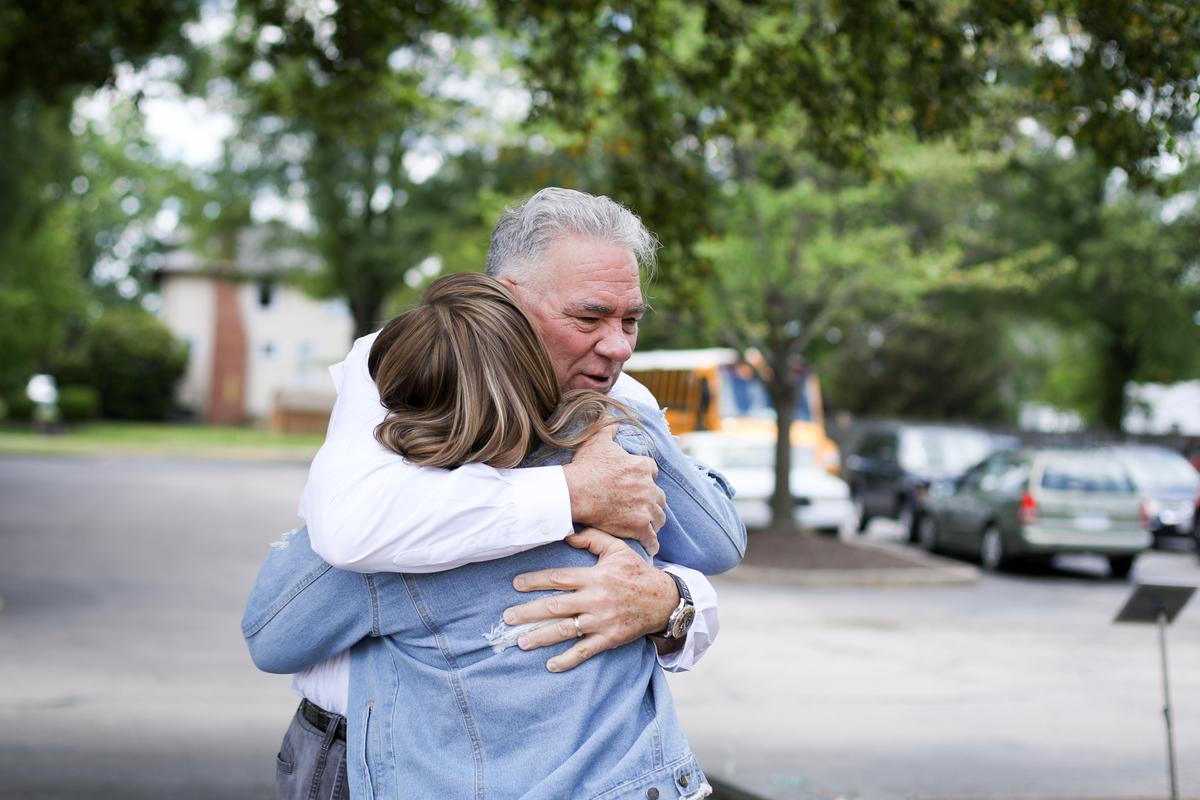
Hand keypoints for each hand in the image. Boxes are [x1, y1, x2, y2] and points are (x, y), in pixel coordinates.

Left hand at [502, 528, 680, 671]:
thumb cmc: (637, 573)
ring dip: (541, 637)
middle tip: (507, 618)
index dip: (535, 581)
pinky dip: (568, 659)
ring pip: (566, 630)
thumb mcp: (618, 549)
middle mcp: (595, 600)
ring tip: (521, 641)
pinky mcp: (610, 638)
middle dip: (528, 612)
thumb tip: (567, 535)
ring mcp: (602, 621)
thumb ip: (592, 539)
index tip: (516, 584)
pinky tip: (551, 665)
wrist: (665, 600)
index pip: (558, 578)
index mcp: (594, 577)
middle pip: (555, 607)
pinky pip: (585, 651)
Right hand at [562, 426, 664, 555]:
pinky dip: (651, 543)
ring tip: (648, 525)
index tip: (639, 484)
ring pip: (659, 517)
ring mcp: (644, 508)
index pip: (652, 472)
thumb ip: (608, 427)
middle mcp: (647, 487)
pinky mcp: (638, 526)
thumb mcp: (597, 441)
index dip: (645, 478)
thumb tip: (611, 415)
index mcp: (641, 466)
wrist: (573, 494)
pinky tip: (650, 546)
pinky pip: (651, 538)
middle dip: (653, 500)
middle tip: (644, 506)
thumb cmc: (584, 468)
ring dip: (654, 520)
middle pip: (659, 496)